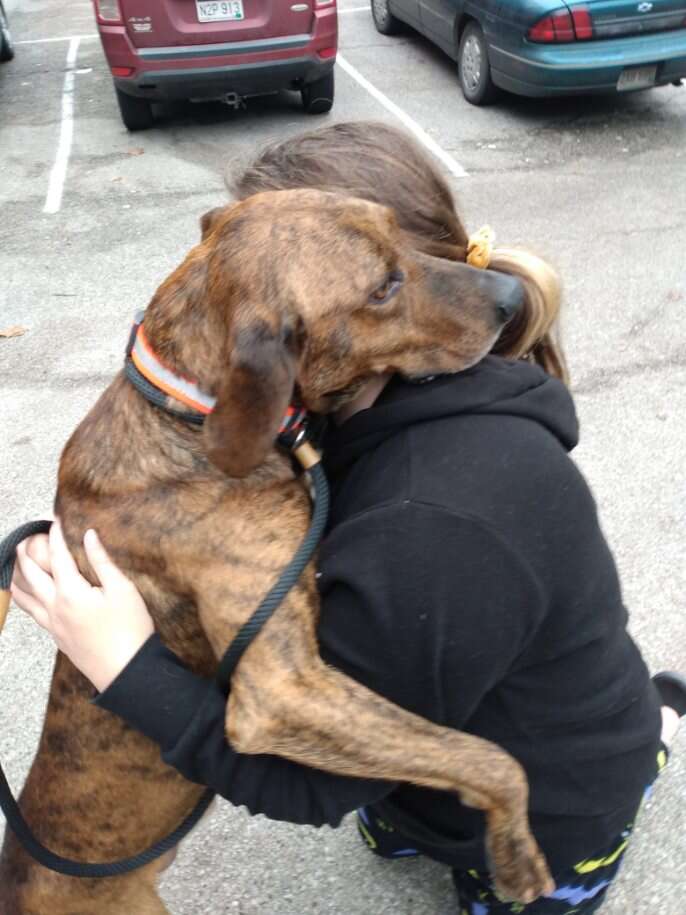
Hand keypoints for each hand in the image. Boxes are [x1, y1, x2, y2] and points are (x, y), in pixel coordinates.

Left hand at [10, 520, 154, 691]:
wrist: (126, 671)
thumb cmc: (130, 628)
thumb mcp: (122, 590)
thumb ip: (102, 561)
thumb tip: (89, 535)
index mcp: (71, 592)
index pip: (58, 555)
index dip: (55, 535)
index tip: (54, 520)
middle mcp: (55, 606)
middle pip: (32, 574)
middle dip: (27, 553)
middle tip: (26, 538)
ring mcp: (53, 624)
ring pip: (24, 597)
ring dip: (18, 577)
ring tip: (16, 564)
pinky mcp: (56, 637)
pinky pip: (31, 613)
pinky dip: (24, 599)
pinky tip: (27, 597)